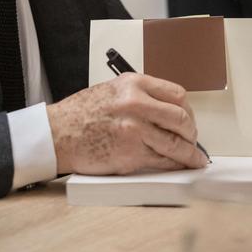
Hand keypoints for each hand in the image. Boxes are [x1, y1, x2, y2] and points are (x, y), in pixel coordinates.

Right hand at [47, 73, 207, 175]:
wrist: (57, 134)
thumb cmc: (80, 114)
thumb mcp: (113, 91)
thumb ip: (140, 96)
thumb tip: (166, 110)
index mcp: (133, 84)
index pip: (177, 94)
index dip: (188, 110)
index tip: (189, 119)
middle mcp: (136, 105)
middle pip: (182, 119)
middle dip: (192, 133)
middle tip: (193, 140)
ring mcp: (135, 131)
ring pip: (176, 144)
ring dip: (189, 154)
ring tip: (194, 158)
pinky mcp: (131, 155)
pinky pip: (162, 162)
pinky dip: (174, 166)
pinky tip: (179, 166)